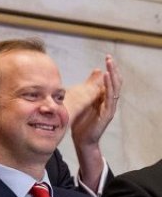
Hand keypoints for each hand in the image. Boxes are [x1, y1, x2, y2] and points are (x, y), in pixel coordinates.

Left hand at [65, 55, 120, 190]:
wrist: (82, 139)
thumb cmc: (82, 120)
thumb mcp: (83, 100)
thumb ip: (89, 87)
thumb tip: (95, 72)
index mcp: (103, 97)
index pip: (110, 80)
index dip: (110, 69)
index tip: (108, 58)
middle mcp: (109, 101)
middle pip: (115, 83)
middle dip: (113, 70)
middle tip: (110, 58)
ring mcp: (109, 107)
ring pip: (114, 89)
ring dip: (112, 77)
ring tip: (109, 66)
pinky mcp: (107, 114)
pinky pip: (110, 99)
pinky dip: (109, 88)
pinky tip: (106, 79)